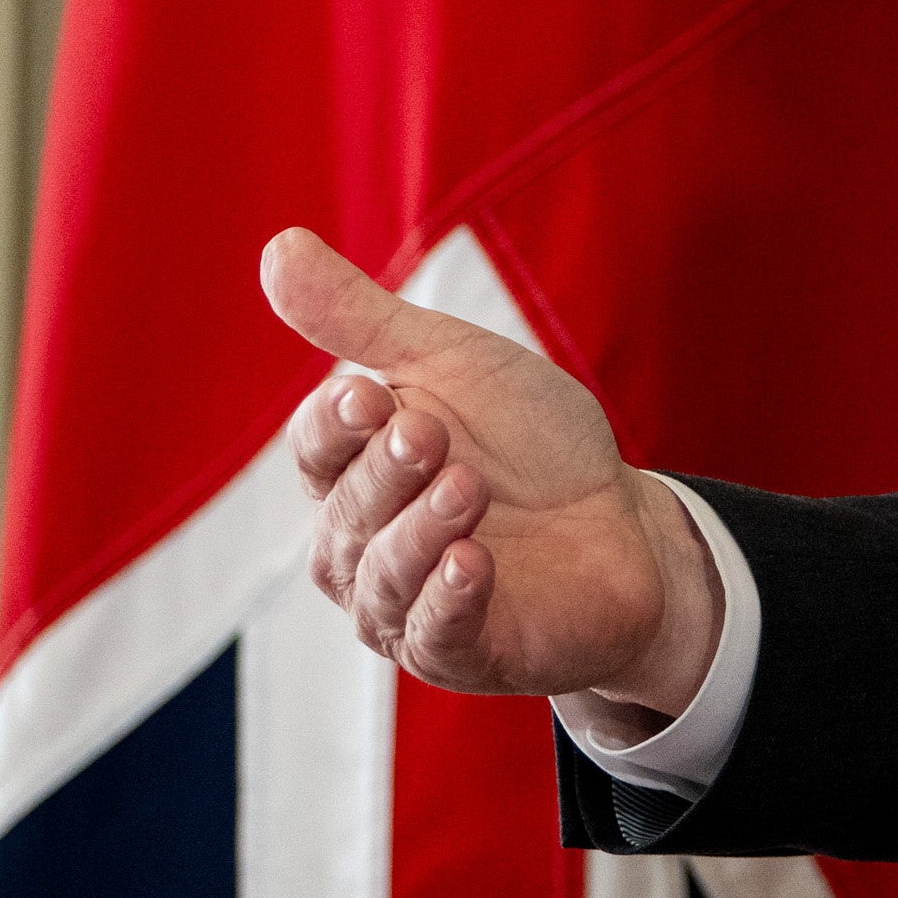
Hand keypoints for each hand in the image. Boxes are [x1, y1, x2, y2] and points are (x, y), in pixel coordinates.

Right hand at [261, 227, 721, 731]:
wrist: (622, 522)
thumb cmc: (529, 441)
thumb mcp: (453, 364)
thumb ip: (363, 319)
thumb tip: (275, 247)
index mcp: (352, 470)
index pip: (315, 447)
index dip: (335, 424)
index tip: (369, 391)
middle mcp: (361, 543)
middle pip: (345, 510)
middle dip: (385, 470)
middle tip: (428, 431)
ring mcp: (404, 603)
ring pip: (382, 575)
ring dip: (418, 530)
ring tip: (465, 486)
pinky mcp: (458, 649)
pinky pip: (435, 633)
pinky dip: (448, 598)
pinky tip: (473, 564)